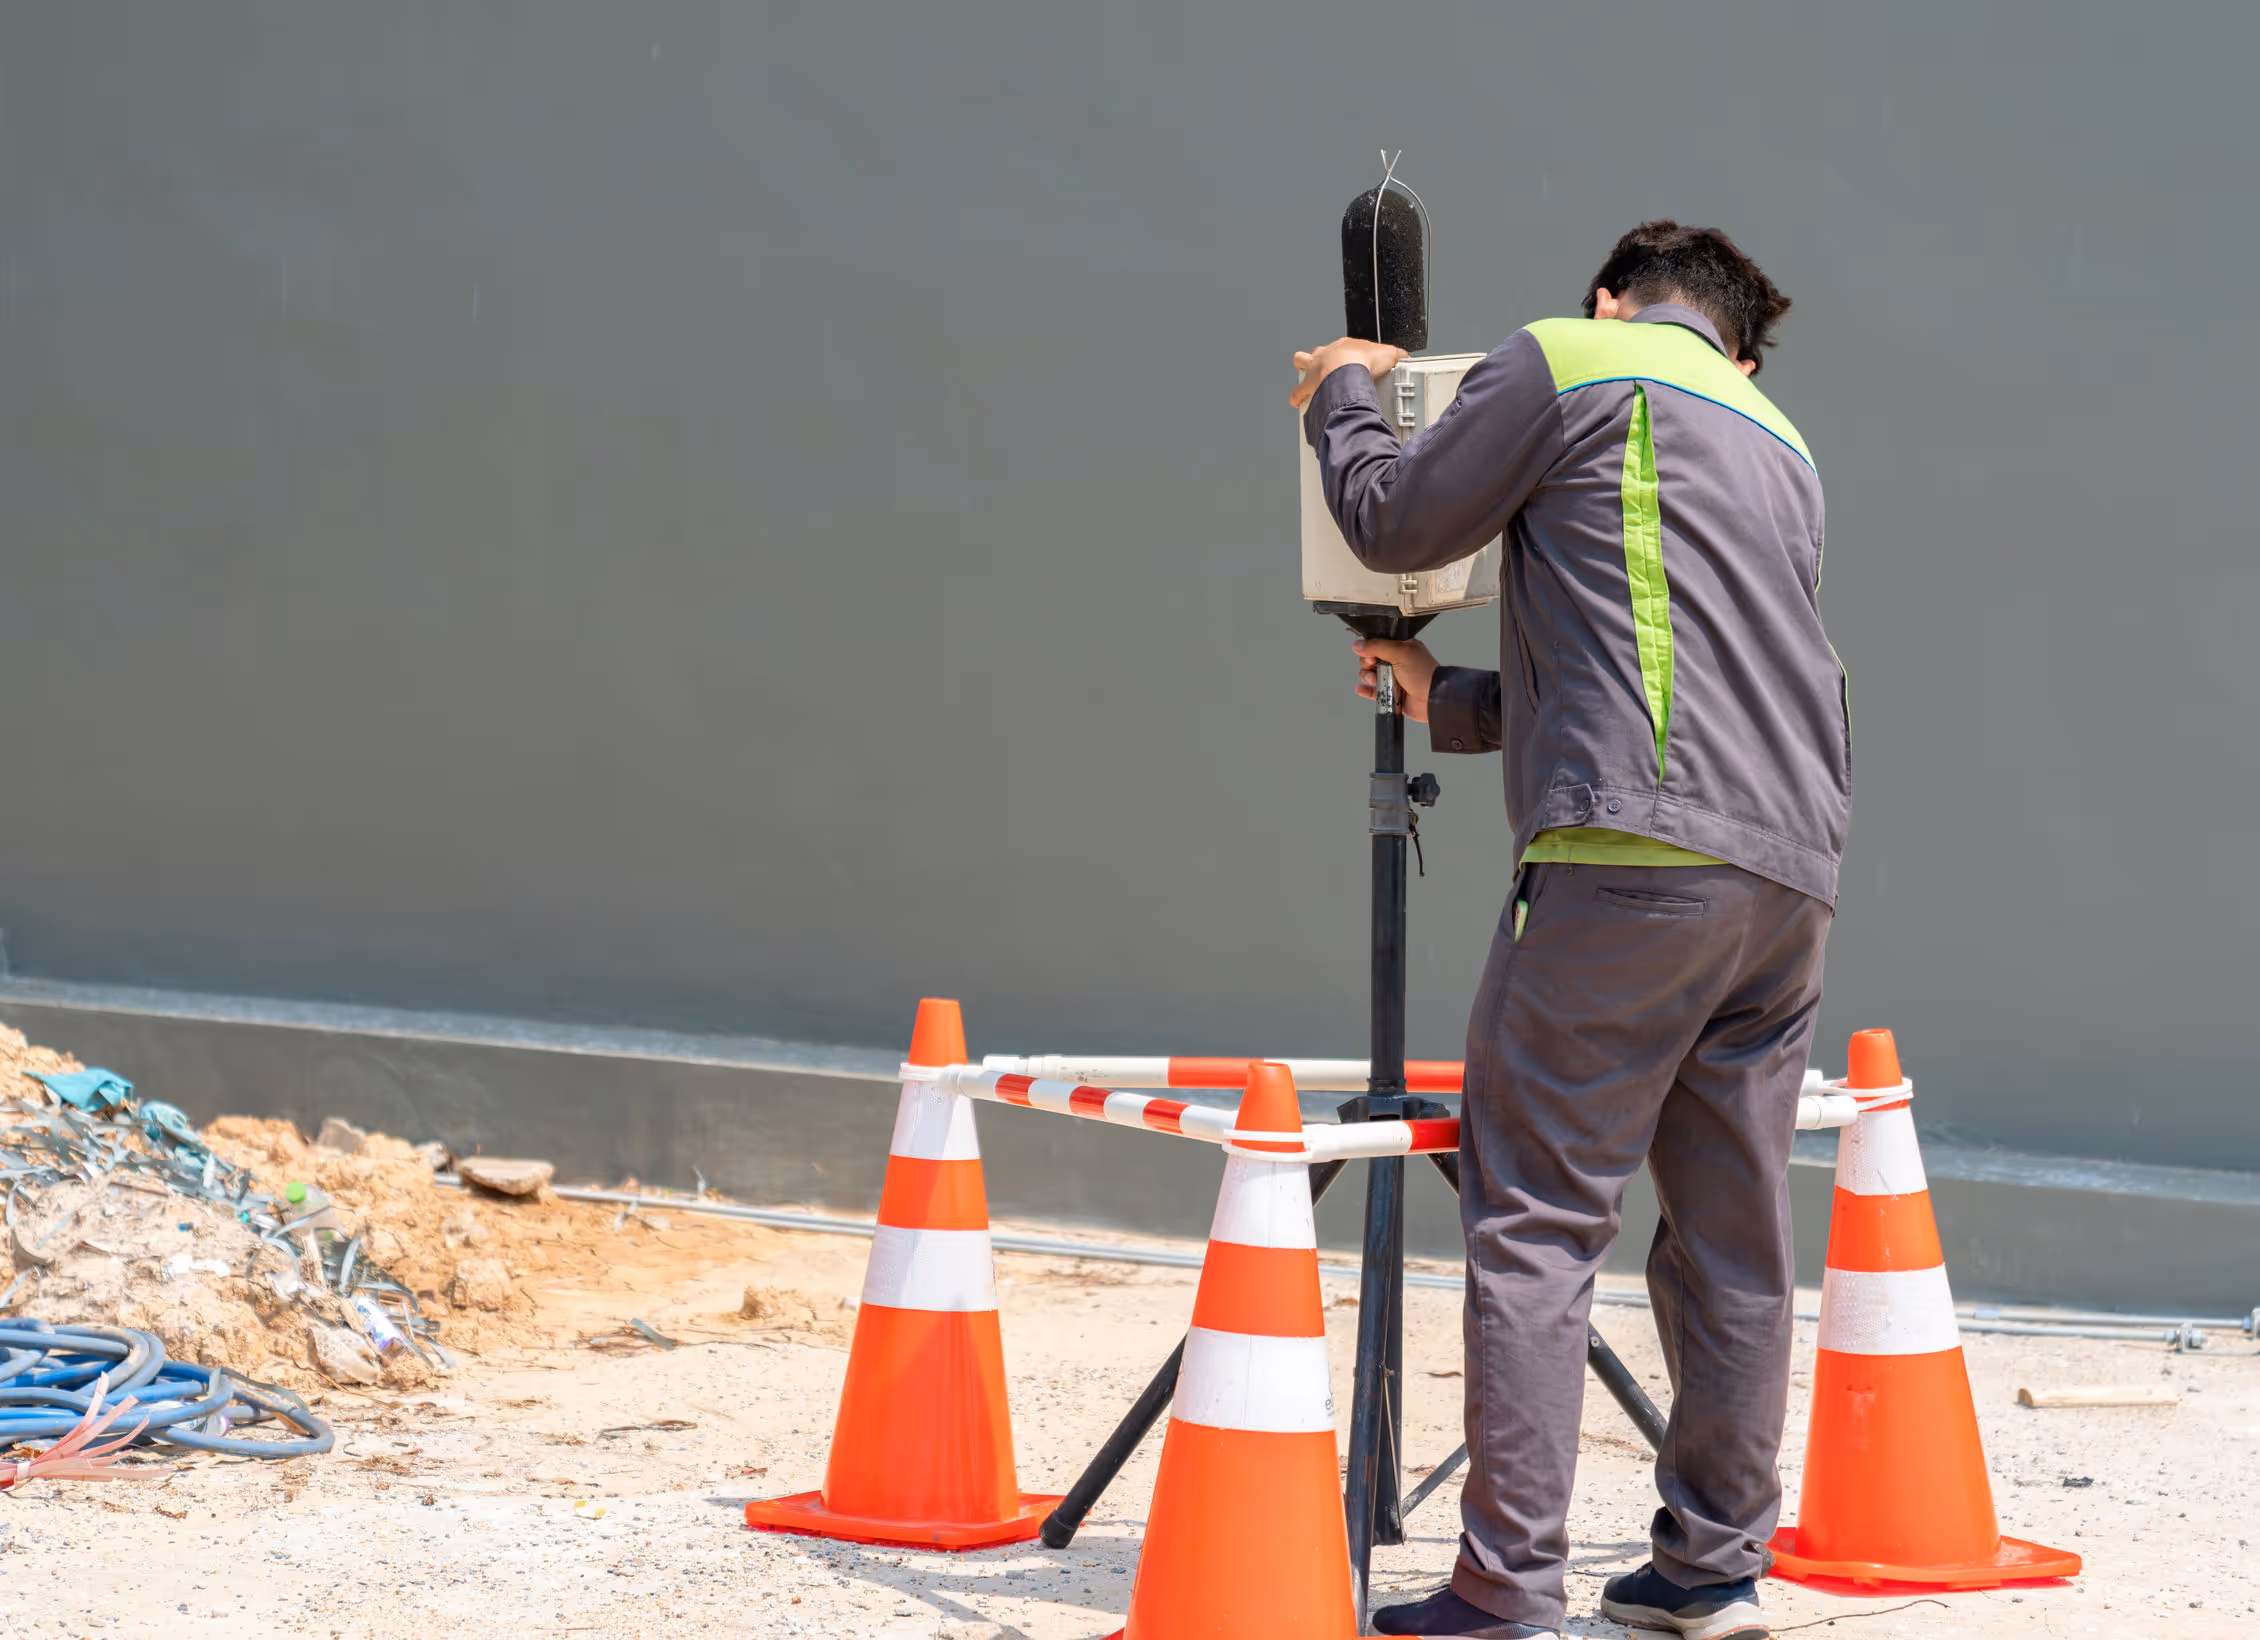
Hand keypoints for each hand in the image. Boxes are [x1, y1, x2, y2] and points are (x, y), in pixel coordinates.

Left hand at [1290, 337, 1407, 408]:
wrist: (1348, 369)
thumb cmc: (1365, 360)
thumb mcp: (1388, 354)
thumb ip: (1397, 356)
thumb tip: (1406, 358)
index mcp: (1343, 347)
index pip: (1341, 347)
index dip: (1344, 353)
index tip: (1349, 359)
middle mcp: (1325, 355)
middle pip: (1315, 351)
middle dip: (1316, 358)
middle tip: (1322, 369)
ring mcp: (1315, 369)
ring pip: (1300, 361)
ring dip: (1302, 372)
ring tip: (1306, 382)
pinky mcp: (1309, 386)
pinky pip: (1297, 393)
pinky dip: (1296, 398)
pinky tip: (1298, 403)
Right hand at [1353, 637, 1437, 721]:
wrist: (1432, 698)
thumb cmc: (1423, 673)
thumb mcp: (1400, 652)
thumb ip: (1377, 646)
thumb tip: (1358, 645)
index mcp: (1402, 648)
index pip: (1378, 644)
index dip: (1370, 649)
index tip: (1370, 655)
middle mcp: (1397, 663)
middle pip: (1371, 660)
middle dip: (1368, 665)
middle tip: (1374, 667)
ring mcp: (1394, 679)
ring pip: (1371, 676)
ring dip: (1368, 678)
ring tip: (1376, 681)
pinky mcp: (1391, 694)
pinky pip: (1373, 692)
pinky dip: (1366, 690)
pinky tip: (1362, 688)